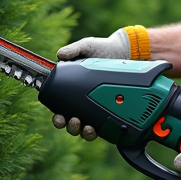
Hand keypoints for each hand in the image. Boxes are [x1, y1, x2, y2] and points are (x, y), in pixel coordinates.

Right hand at [53, 25, 150, 140]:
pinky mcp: (109, 109)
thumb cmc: (100, 49)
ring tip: (87, 127)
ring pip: (86, 128)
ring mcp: (96, 107)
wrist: (122, 51)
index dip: (58, 118)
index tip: (59, 117)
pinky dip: (99, 130)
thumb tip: (59, 55)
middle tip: (74, 121)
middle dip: (70, 127)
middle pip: (71, 123)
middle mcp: (82, 102)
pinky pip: (102, 125)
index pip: (60, 109)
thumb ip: (73, 50)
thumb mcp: (86, 47)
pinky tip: (99, 128)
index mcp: (72, 90)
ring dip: (84, 132)